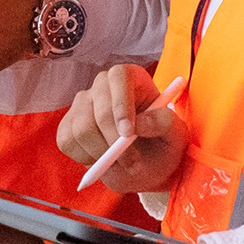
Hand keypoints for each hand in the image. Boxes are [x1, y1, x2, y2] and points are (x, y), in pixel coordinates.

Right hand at [57, 64, 186, 193]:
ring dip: (102, 154)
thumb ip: (164, 124)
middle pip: (97, 106)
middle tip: (132, 163)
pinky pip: (67, 141)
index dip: (120, 103)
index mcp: (130, 78)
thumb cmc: (163, 145)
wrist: (147, 166)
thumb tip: (141, 123)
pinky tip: (101, 159)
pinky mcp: (67, 124)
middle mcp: (102, 85)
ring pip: (81, 129)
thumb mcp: (176, 136)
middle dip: (113, 139)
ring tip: (121, 163)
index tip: (128, 133)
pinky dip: (84, 158)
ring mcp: (81, 103)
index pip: (118, 77)